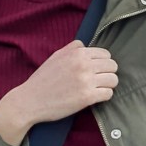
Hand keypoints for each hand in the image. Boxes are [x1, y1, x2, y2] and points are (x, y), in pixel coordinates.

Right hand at [0, 40, 117, 144]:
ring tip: (98, 89)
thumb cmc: (43, 79)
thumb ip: (72, 48)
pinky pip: (108, 94)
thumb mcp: (56, 56)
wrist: (31, 100)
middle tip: (98, 80)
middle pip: (113, 66)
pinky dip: (104, 96)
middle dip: (108, 73)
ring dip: (108, 85)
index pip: (106, 54)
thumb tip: (84, 44)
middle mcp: (84, 65)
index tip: (97, 70)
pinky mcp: (87, 98)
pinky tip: (95, 97)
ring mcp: (86, 81)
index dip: (103, 63)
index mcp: (77, 53)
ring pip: (113, 80)